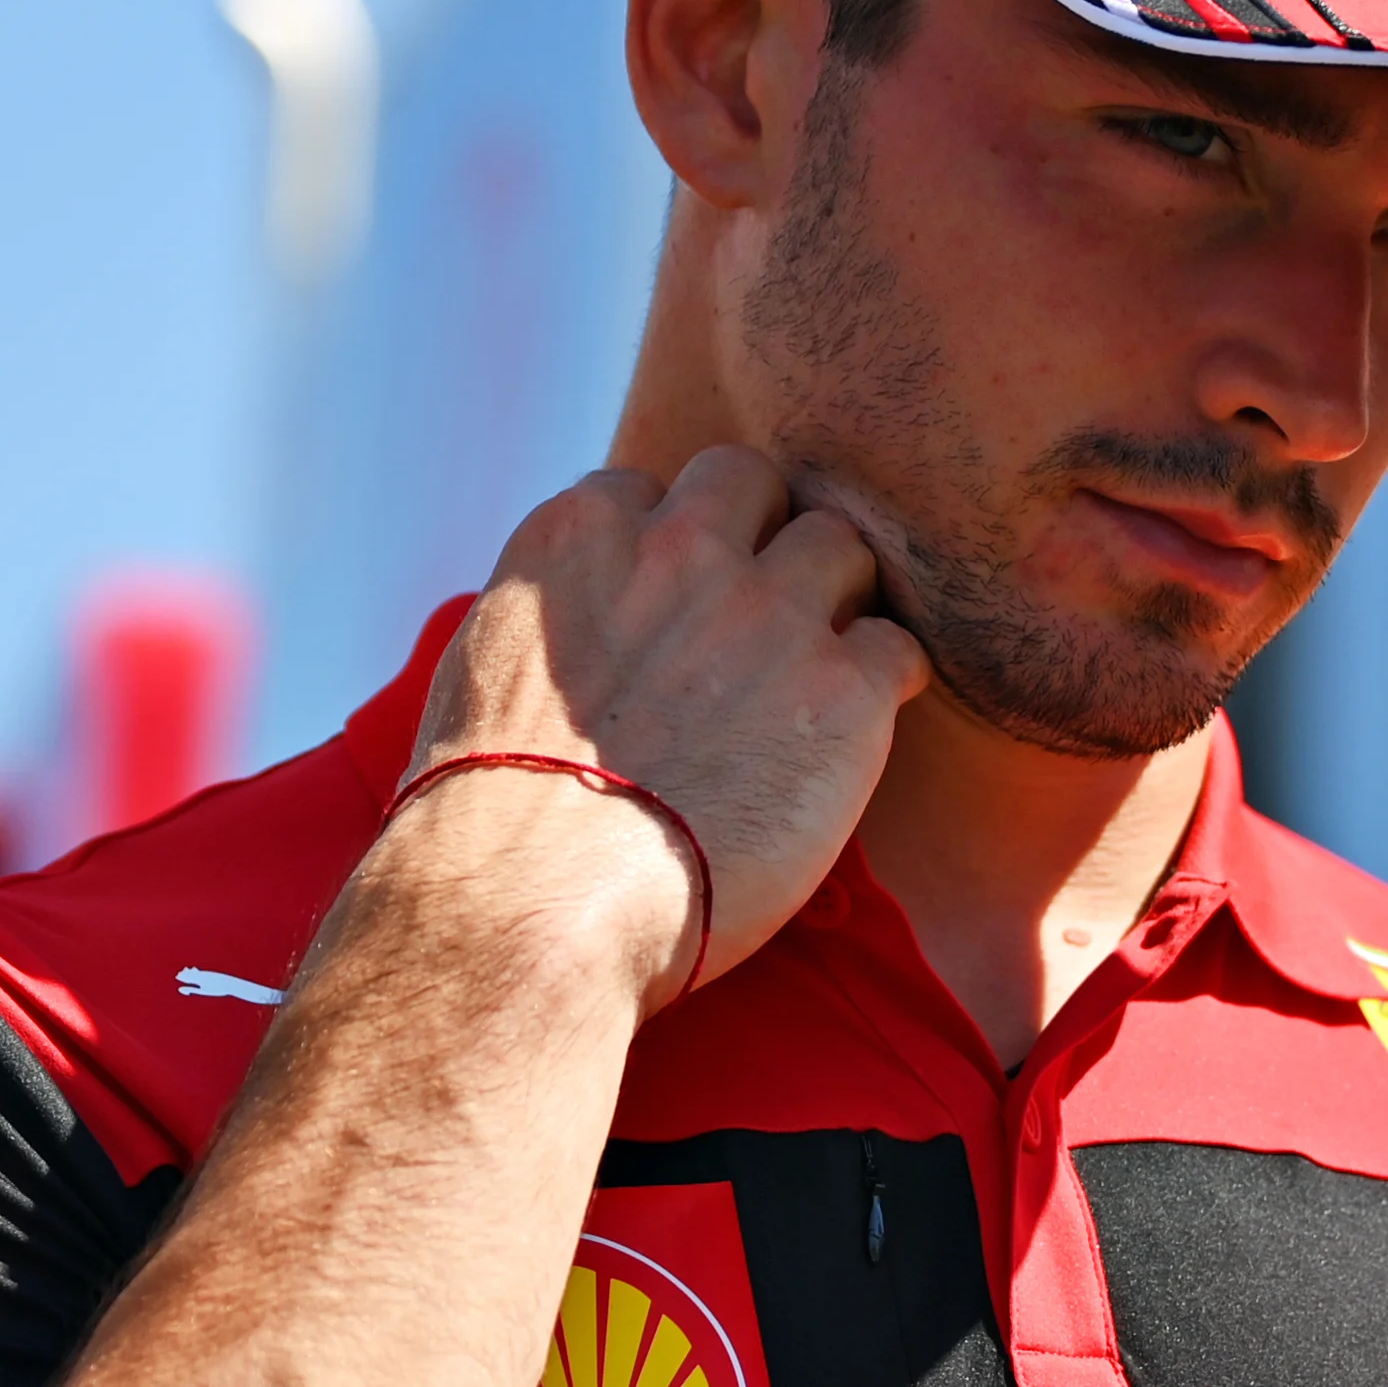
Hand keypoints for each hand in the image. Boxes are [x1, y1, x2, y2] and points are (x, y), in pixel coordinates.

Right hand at [403, 444, 927, 1004]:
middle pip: (752, 481)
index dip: (666, 544)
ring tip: (812, 669)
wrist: (537, 905)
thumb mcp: (489, 672)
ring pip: (840, 544)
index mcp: (579, 538)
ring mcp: (769, 612)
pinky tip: (853, 729)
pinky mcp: (843, 689)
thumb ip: (555, 618)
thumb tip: (590, 628)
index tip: (668, 603)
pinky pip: (898, 646)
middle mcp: (680, 550)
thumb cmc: (494, 821)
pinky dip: (885, 681)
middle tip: (756, 613)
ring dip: (832, 597)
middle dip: (758, 533)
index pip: (648, 490)